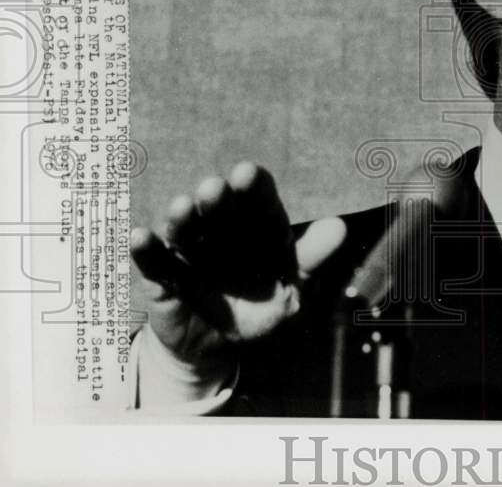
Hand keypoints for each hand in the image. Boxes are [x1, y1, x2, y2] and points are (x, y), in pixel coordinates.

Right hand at [130, 162, 345, 366]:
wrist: (218, 348)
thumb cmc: (262, 309)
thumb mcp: (292, 291)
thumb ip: (312, 259)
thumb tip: (340, 228)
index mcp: (259, 229)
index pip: (258, 202)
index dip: (253, 187)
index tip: (247, 173)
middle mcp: (224, 232)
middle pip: (220, 211)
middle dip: (217, 200)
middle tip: (214, 188)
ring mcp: (192, 252)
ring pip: (187, 231)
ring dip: (183, 219)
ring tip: (182, 207)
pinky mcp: (163, 276)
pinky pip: (154, 262)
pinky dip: (146, 250)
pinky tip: (140, 237)